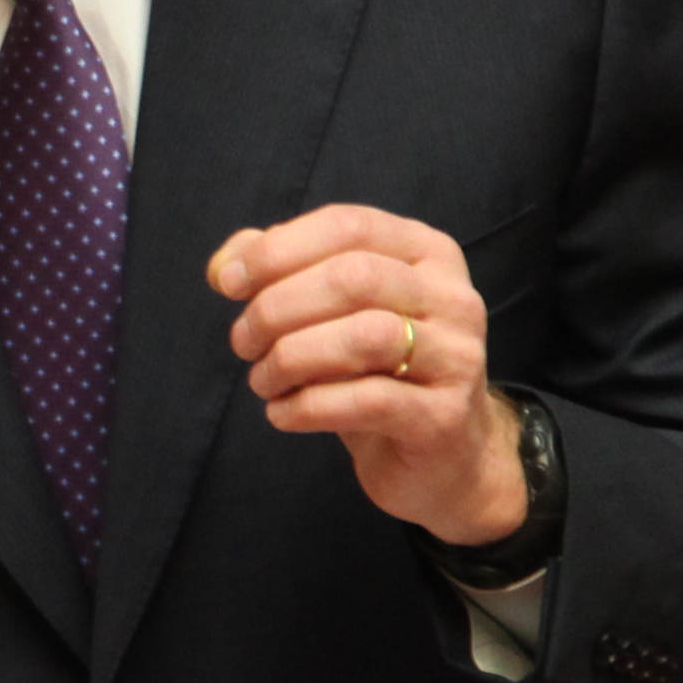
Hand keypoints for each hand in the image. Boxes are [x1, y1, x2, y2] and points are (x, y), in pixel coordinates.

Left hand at [211, 202, 528, 549]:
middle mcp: (452, 297)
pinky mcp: (445, 417)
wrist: (444, 457)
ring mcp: (457, 357)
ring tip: (262, 380)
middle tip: (242, 342)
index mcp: (427, 253)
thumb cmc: (379, 373)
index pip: (348, 226)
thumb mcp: (335, 314)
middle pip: (352, 277)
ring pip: (363, 337)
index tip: (227, 283)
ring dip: (291, 358)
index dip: (277, 249)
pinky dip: (308, 406)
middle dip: (278, 307)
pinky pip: (368, 401)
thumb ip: (281, 273)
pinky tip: (281, 413)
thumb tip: (225, 266)